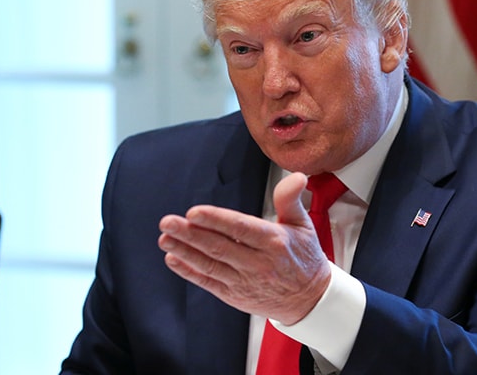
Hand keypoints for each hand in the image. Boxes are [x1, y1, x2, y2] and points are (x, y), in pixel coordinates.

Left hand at [157, 172, 330, 324]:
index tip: (194, 212)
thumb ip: (290, 199)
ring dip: (184, 251)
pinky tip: (173, 259)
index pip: (240, 228)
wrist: (310, 299)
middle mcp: (258, 263)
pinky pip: (208, 282)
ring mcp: (245, 282)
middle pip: (219, 247)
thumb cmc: (304, 258)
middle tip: (168, 222)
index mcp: (274, 242)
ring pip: (210, 265)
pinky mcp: (235, 296)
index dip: (215, 220)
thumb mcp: (303, 225)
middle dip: (190, 234)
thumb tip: (296, 176)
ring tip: (165, 238)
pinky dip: (189, 271)